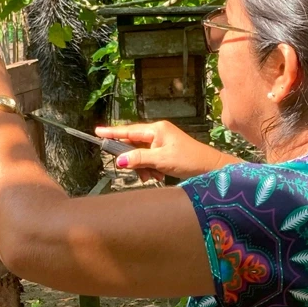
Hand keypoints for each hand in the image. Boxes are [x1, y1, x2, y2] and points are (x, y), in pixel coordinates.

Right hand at [95, 120, 228, 181]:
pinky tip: (159, 176)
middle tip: (140, 173)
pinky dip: (151, 169)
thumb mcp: (162, 160)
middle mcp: (158, 133)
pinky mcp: (165, 152)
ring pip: (141, 155)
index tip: (97, 131)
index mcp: (156, 129)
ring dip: (143, 168)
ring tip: (153, 177)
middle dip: (134, 161)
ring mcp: (162, 142)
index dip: (112, 132)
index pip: (129, 131)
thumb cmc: (189, 160)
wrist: (210, 168)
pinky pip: (150, 160)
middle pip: (134, 145)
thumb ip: (139, 159)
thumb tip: (120, 159)